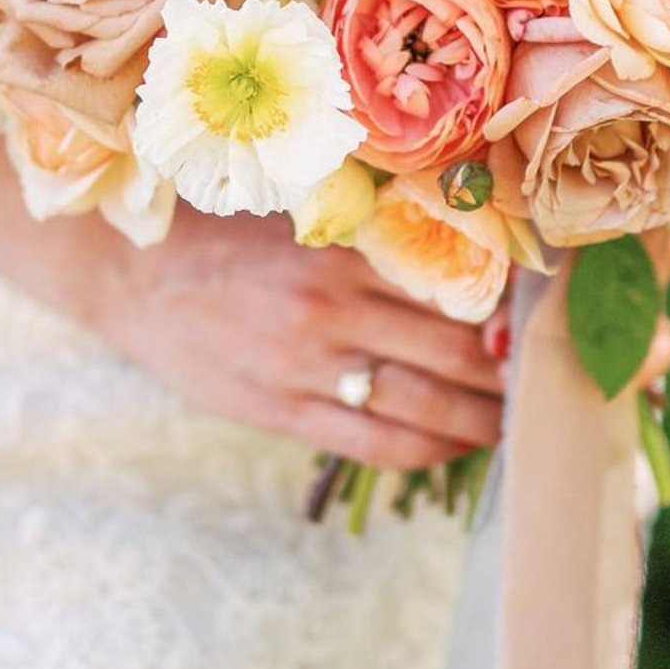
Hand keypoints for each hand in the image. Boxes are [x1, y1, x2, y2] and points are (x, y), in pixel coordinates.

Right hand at [99, 206, 506, 473]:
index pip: (450, 288)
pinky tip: (452, 445)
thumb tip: (453, 255)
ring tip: (507, 420)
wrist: (131, 277)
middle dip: (505, 373)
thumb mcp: (297, 219)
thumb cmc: (219, 236)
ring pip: (424, 409)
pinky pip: (376, 445)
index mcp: (339, 253)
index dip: (503, 310)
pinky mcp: (285, 415)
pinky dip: (427, 449)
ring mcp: (309, 371)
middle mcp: (332, 313)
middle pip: (453, 354)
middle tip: (539, 377)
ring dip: (479, 420)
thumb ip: (367, 237)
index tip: (534, 318)